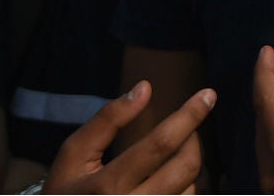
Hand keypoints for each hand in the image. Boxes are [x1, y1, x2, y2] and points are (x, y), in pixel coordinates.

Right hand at [44, 80, 215, 193]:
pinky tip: (170, 183)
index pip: (160, 145)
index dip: (189, 115)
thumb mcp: (74, 154)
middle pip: (185, 168)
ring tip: (171, 160)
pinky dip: (186, 190)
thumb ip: (108, 119)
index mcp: (106, 187)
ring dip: (189, 168)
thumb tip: (145, 88)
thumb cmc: (65, 190)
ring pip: (192, 190)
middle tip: (188, 129)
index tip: (209, 94)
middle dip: (194, 140)